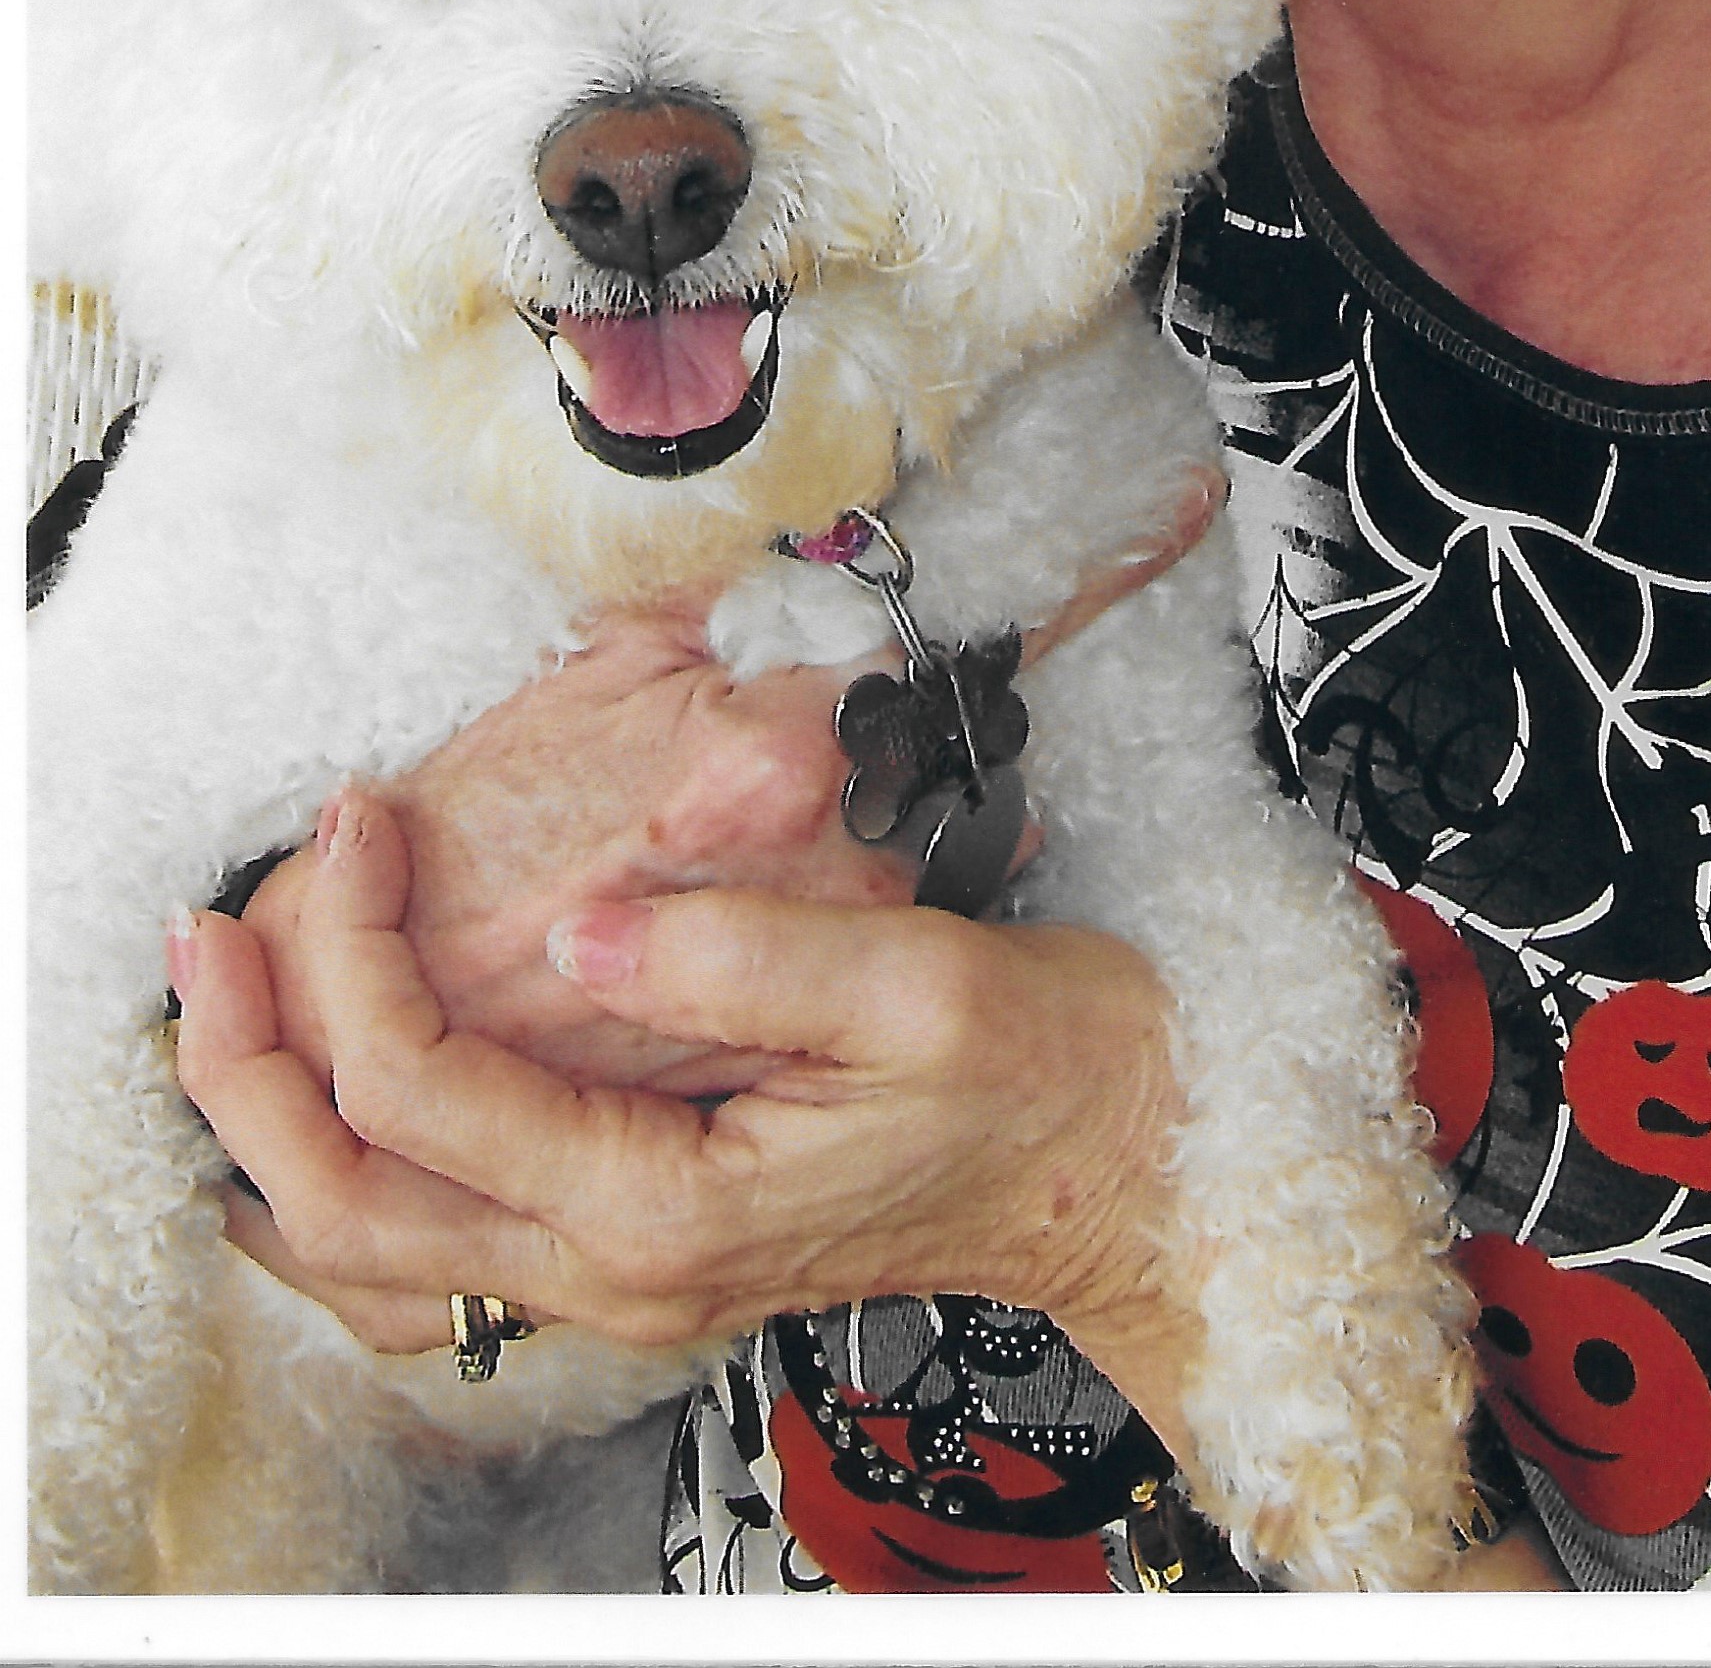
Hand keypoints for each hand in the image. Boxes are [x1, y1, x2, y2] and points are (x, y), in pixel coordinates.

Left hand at [172, 470, 1224, 1402]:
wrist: (1117, 1172)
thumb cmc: (1041, 1072)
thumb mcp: (921, 985)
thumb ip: (747, 953)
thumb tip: (590, 921)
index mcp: (666, 1205)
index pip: (428, 1096)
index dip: (360, 952)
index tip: (363, 814)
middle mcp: (618, 1271)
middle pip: (346, 1207)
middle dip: (247, 1068)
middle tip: (207, 931)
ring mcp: (618, 1282)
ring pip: (368, 1260)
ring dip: (268, 1140)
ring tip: (221, 1011)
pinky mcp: (633, 1254)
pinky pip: (432, 1267)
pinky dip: (337, 1200)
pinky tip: (314, 1124)